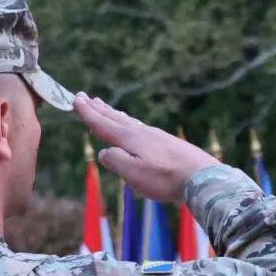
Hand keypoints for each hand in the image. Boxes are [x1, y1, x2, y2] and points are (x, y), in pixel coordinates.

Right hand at [74, 94, 217, 202]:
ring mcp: (155, 136)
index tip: (75, 99)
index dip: (88, 113)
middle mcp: (141, 132)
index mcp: (129, 139)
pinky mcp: (166, 142)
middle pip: (115, 118)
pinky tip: (134, 126)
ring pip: (128, 121)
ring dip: (113, 113)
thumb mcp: (133, 174)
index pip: (103, 124)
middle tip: (85, 97)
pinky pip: (140, 127)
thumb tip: (103, 152)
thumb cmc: (165, 178)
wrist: (201, 176)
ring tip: (105, 106)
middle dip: (98, 108)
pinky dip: (129, 122)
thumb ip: (115, 161)